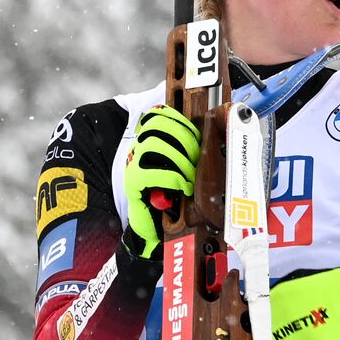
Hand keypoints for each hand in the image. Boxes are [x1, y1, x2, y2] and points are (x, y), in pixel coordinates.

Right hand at [122, 105, 199, 258]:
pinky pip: (152, 172)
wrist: (150, 224)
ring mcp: (132, 163)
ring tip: (191, 175)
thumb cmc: (168, 194)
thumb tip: (207, 137)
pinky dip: (173, 178)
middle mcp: (138, 147)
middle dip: (185, 139)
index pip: (159, 114)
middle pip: (158, 125)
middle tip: (198, 158)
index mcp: (149, 139)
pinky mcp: (132, 182)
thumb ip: (186, 151)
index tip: (197, 133)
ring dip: (180, 158)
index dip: (180, 119)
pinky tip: (183, 187)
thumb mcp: (179, 168)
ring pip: (154, 144)